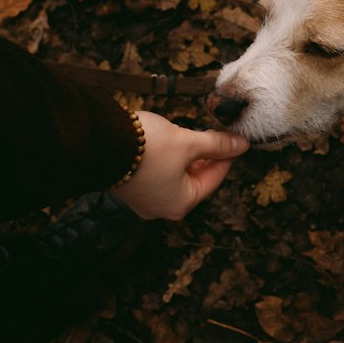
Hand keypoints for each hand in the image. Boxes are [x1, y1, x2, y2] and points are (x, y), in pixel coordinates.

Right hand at [112, 109, 248, 219]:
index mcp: (181, 204)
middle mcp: (162, 208)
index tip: (234, 140)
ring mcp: (144, 199)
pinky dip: (168, 159)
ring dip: (186, 156)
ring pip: (176, 176)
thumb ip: (216, 145)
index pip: (213, 180)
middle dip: (205, 156)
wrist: (101, 142)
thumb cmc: (147, 147)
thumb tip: (242, 145)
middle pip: (194, 180)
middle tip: (215, 135)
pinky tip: (169, 141)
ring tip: (192, 134)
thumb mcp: (188, 142)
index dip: (226, 156)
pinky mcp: (130, 186)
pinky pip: (158, 174)